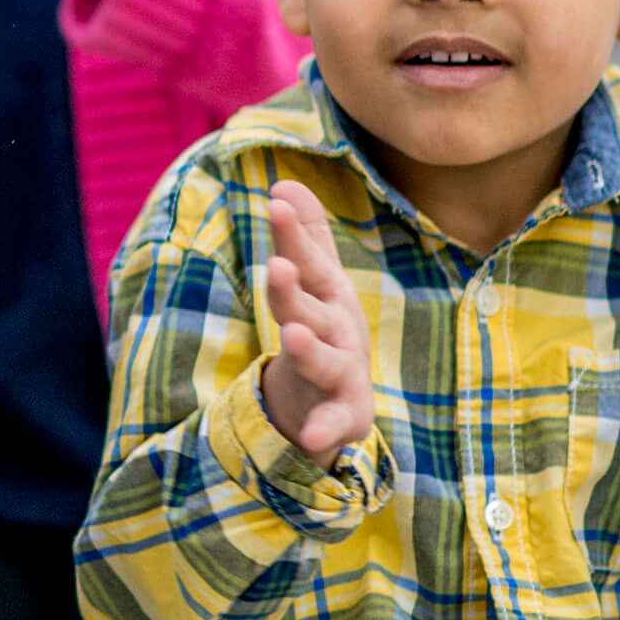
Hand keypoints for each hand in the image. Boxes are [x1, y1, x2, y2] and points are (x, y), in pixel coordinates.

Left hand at [258, 178, 374, 459]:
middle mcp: (338, 329)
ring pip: (324, 360)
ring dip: (309, 349)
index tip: (275, 201)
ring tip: (292, 336)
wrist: (337, 396)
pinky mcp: (344, 415)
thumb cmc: (322, 326)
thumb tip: (285, 182)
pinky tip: (312, 437)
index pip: (306, 260)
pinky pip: (333, 423)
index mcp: (327, 294)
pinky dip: (324, 429)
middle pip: (311, 307)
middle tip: (279, 265)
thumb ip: (302, 236)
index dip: (291, 234)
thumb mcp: (313, 281)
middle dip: (295, 289)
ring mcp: (343, 371)